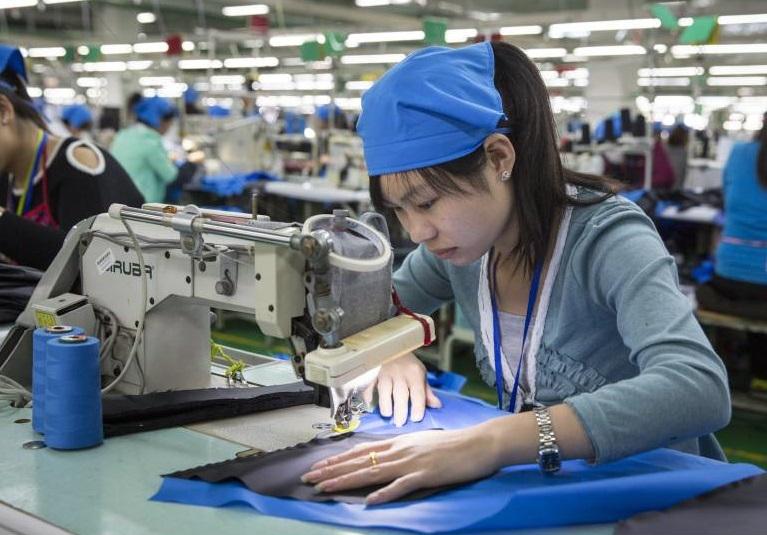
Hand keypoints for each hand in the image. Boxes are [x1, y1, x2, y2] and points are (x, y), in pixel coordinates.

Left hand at [301, 428, 499, 503]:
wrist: (479, 443)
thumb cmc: (452, 445)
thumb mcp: (420, 443)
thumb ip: (401, 450)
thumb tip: (382, 459)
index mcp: (398, 442)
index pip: (361, 450)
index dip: (338, 459)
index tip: (318, 466)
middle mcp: (399, 449)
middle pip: (360, 461)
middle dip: (332, 470)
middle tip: (308, 478)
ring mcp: (411, 462)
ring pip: (373, 472)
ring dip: (347, 480)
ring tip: (326, 487)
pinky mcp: (426, 474)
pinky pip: (402, 486)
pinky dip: (385, 493)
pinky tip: (370, 500)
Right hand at [363, 352, 440, 426]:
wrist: (394, 347)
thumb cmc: (408, 365)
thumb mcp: (421, 374)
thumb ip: (426, 392)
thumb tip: (437, 406)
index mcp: (415, 374)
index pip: (418, 392)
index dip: (418, 406)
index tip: (416, 418)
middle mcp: (400, 373)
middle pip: (400, 393)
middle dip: (400, 409)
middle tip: (400, 423)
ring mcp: (385, 373)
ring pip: (384, 389)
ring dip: (385, 403)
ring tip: (387, 415)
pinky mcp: (374, 373)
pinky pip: (369, 384)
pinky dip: (368, 393)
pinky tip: (369, 403)